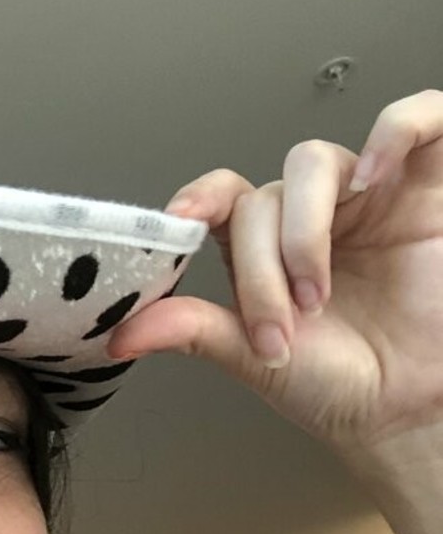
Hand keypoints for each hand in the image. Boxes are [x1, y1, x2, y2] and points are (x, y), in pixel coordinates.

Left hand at [106, 90, 442, 452]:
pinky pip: (421, 119)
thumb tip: (121, 332)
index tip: (181, 220)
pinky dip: (396, 130)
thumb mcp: (255, 360)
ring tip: (318, 293)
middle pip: (264, 197)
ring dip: (305, 228)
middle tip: (283, 328)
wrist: (409, 414)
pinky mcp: (429, 188)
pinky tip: (374, 176)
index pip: (224, 200)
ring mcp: (370, 197)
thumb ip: (194, 331)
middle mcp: (314, 217)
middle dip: (263, 267)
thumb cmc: (342, 386)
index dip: (198, 198)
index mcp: (265, 251)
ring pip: (314, 164)